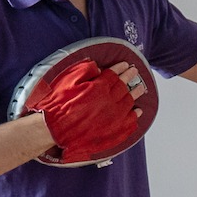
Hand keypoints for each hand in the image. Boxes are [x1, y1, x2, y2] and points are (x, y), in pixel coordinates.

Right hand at [25, 58, 142, 164]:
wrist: (55, 132)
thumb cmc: (58, 106)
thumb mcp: (67, 81)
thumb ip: (84, 71)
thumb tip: (98, 67)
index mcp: (99, 88)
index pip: (115, 75)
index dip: (121, 68)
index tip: (125, 64)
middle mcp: (110, 103)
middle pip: (125, 87)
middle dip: (130, 77)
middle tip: (135, 72)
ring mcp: (114, 118)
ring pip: (129, 103)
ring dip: (135, 94)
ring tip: (140, 88)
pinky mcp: (114, 132)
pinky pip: (130, 122)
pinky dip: (135, 115)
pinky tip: (138, 111)